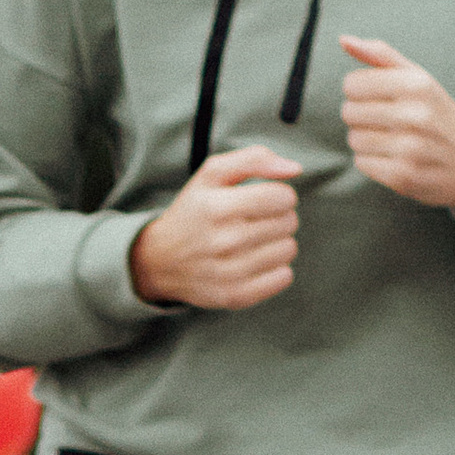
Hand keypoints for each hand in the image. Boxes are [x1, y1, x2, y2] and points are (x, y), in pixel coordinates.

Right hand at [129, 146, 301, 309]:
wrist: (159, 261)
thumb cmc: (193, 212)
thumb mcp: (212, 174)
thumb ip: (254, 158)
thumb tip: (295, 169)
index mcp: (216, 207)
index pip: (283, 197)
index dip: (279, 195)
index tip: (264, 200)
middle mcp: (222, 241)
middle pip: (289, 222)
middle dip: (278, 217)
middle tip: (254, 221)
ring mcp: (229, 272)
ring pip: (289, 249)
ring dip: (277, 242)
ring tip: (253, 242)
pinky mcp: (235, 296)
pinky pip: (284, 277)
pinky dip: (275, 269)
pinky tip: (254, 262)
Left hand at [338, 38, 454, 222]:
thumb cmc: (440, 115)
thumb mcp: (420, 78)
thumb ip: (381, 56)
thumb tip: (343, 39)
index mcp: (417, 85)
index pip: (352, 83)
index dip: (361, 91)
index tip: (381, 98)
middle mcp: (414, 115)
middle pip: (349, 112)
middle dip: (363, 116)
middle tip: (390, 121)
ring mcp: (409, 148)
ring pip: (353, 139)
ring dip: (367, 140)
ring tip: (394, 139)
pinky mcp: (402, 176)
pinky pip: (361, 162)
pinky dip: (373, 161)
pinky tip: (396, 158)